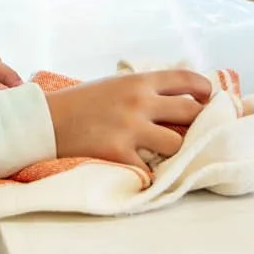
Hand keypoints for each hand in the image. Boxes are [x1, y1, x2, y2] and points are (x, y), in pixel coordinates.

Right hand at [46, 68, 213, 161]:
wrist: (44, 122)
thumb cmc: (80, 104)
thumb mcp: (114, 85)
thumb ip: (144, 91)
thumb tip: (180, 102)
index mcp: (138, 82)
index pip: (187, 79)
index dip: (205, 90)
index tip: (208, 100)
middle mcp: (139, 102)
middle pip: (191, 112)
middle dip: (195, 123)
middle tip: (191, 131)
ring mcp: (130, 129)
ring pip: (176, 143)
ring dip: (172, 150)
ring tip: (162, 154)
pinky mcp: (118, 154)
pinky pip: (149, 170)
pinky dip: (148, 174)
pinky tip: (142, 172)